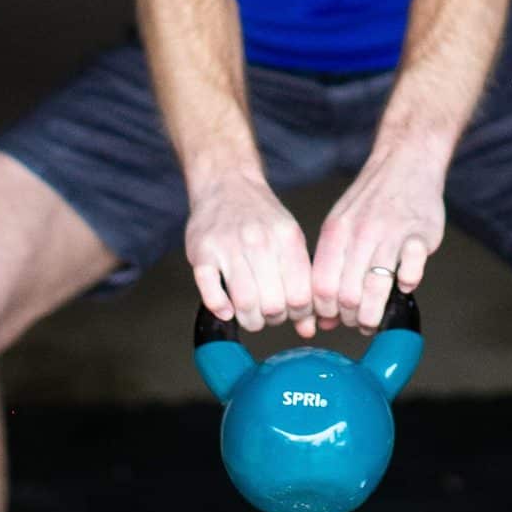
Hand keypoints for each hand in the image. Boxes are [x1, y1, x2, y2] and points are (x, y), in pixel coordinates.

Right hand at [186, 171, 317, 336]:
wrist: (226, 183)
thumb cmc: (261, 217)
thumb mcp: (290, 241)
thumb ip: (302, 282)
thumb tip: (309, 328)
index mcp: (287, 239)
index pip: (301, 296)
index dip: (298, 315)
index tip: (291, 312)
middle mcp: (259, 240)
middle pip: (273, 305)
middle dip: (273, 319)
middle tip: (269, 314)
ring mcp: (228, 246)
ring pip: (244, 303)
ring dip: (249, 320)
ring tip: (250, 314)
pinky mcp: (202, 252)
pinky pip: (211, 292)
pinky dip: (220, 308)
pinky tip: (227, 308)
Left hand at [311, 148, 444, 333]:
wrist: (406, 163)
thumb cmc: (370, 201)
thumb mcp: (340, 226)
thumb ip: (330, 268)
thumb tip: (323, 318)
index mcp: (336, 233)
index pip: (322, 286)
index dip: (327, 311)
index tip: (335, 317)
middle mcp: (360, 234)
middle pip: (348, 294)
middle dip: (351, 318)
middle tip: (357, 322)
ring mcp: (391, 235)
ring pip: (377, 288)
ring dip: (375, 313)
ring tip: (375, 320)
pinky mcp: (420, 236)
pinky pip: (412, 271)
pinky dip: (407, 285)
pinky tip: (404, 285)